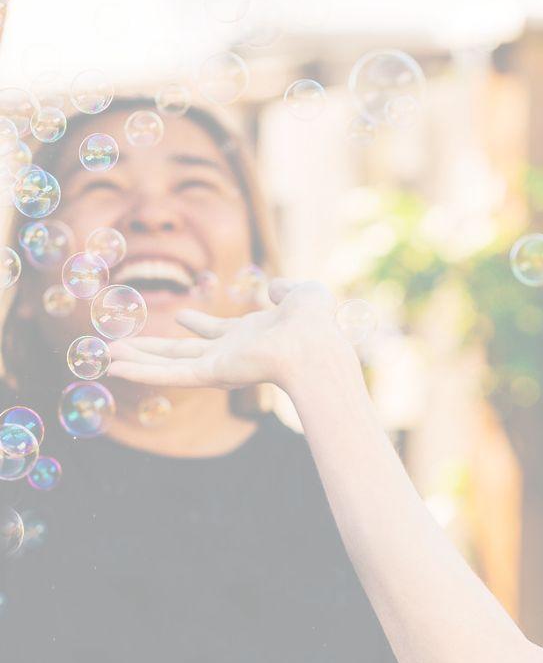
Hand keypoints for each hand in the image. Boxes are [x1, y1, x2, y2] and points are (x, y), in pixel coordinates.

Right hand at [107, 278, 350, 393]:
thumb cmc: (316, 322)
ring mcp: (219, 365)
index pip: (216, 332)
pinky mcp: (212, 374)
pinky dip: (140, 372)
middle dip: (152, 349)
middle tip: (123, 345)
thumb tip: (275, 287)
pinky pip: (169, 375)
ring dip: (136, 362)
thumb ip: (285, 289)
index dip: (198, 325)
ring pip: (167, 366)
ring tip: (105, 358)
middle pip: (182, 352)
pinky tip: (114, 368)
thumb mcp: (301, 293)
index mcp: (250, 334)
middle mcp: (231, 352)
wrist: (317, 344)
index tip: (181, 318)